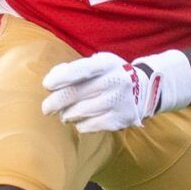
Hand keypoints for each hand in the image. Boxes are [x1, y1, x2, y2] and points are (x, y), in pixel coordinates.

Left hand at [41, 52, 164, 133]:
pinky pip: (89, 126)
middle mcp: (116, 81)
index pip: (81, 69)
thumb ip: (74, 69)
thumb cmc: (109, 75)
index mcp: (107, 63)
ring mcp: (119, 101)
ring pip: (80, 112)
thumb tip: (51, 82)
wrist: (144, 90)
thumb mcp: (98, 64)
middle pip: (76, 93)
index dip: (61, 77)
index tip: (46, 85)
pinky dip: (79, 124)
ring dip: (66, 115)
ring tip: (65, 113)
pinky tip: (80, 120)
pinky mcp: (120, 119)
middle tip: (46, 108)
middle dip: (55, 102)